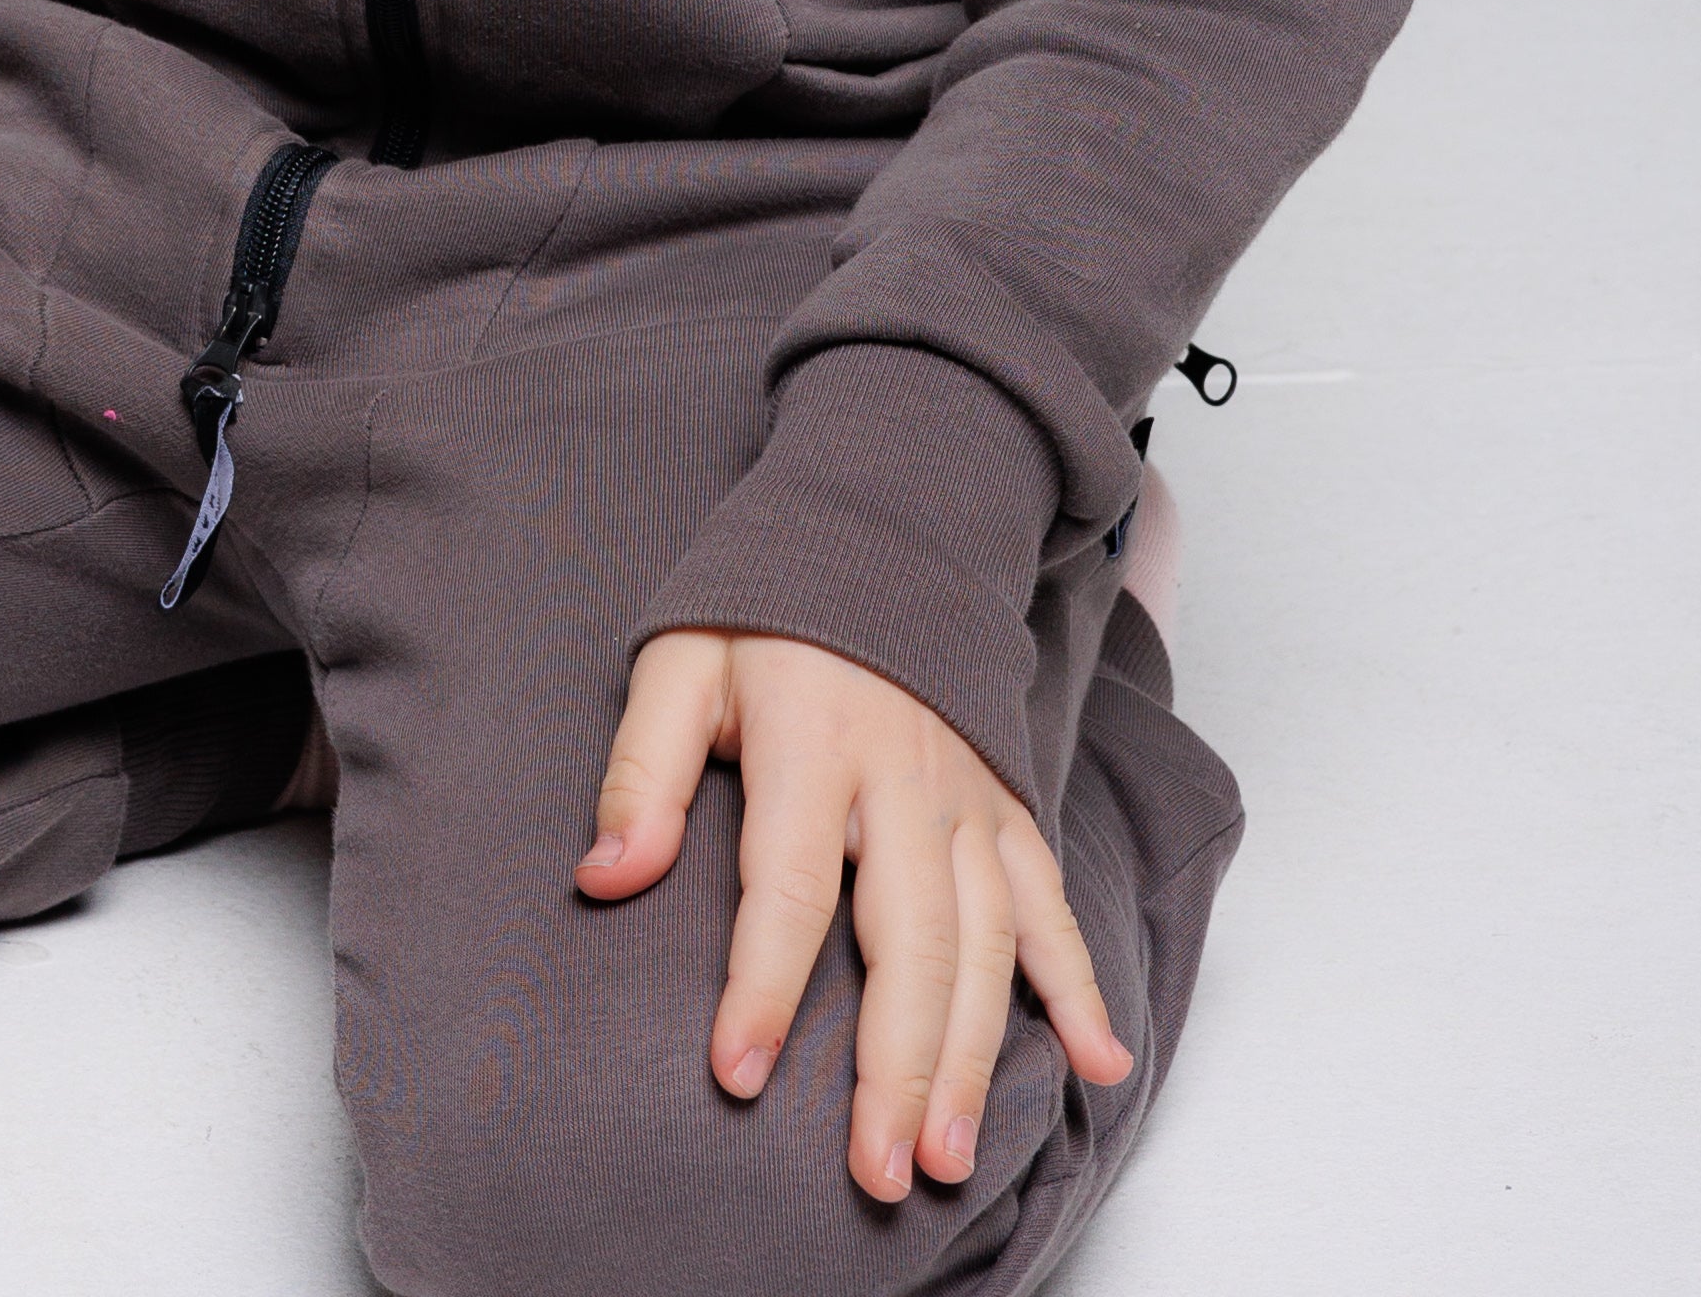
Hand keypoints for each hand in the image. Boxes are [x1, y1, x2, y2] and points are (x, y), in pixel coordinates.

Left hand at [577, 627, 1128, 1205]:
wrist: (877, 529)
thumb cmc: (760, 610)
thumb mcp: (679, 662)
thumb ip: (642, 771)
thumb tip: (604, 878)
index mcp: (812, 741)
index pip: (789, 884)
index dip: (763, 985)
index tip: (740, 1074)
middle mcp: (904, 779)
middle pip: (908, 939)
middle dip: (893, 1063)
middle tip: (875, 1172)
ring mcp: (966, 796)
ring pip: (984, 944)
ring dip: (972, 1057)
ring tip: (944, 1157)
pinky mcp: (1006, 804)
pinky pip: (1049, 903)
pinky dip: (1078, 985)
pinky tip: (1096, 1064)